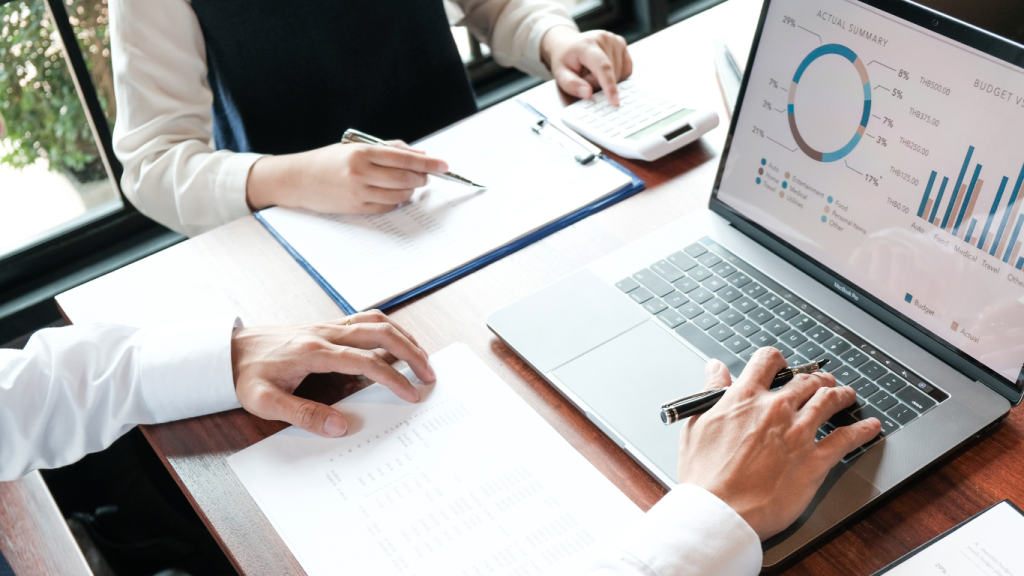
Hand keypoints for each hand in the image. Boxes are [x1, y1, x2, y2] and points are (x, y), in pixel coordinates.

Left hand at [230, 310, 435, 436]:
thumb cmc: (245, 376)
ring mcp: (327, 326)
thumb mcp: (265, 403)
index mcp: (314, 352)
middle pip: (381, 333)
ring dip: (403, 336)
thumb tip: (340, 426)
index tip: (412, 394)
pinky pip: (364, 320)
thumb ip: (303, 414)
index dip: (393, 378)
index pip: (366, 362)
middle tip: (430, 374)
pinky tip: (396, 342)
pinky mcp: (326, 326)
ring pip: (376, 321)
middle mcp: (325, 333)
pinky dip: (388, 329)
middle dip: (411, 353)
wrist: (227, 351)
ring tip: (422, 357)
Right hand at [246, 141, 448, 213]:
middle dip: (422, 177)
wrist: (298, 180)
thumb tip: (419, 153)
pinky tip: (393, 194)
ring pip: (400, 195)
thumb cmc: (329, 160)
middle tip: (426, 175)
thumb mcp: (355, 146)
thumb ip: (388, 149)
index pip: (405, 158)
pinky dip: (396, 200)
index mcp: (362, 153)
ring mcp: (359, 193)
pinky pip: (387, 207)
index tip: (445, 165)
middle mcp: (361, 173)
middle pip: (406, 178)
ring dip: (410, 190)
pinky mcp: (357, 208)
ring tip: (408, 183)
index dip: (429, 162)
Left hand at [541, 27, 632, 104]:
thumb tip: (588, 93)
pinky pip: (626, 70)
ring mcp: (615, 40)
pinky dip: (616, 75)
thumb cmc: (564, 59)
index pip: (603, 67)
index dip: (609, 86)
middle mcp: (604, 39)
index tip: (615, 102)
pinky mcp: (622, 44)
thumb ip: (571, 85)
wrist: (567, 43)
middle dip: (598, 83)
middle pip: (610, 74)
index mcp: (587, 45)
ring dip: (606, 79)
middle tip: (584, 76)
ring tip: (592, 70)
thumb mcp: (560, 74)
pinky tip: (603, 69)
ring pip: (619, 74)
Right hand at [677, 348, 880, 539]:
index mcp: (744, 398)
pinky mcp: (815, 461)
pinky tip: (870, 427)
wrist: (719, 511)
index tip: (782, 364)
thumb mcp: (697, 424)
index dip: (777, 359)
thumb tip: (715, 369)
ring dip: (841, 394)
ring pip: (829, 401)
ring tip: (847, 395)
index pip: (767, 360)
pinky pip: (847, 439)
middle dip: (816, 378)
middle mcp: (775, 409)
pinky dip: (862, 430)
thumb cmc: (704, 475)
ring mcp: (798, 433)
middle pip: (806, 380)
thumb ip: (712, 392)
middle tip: (822, 381)